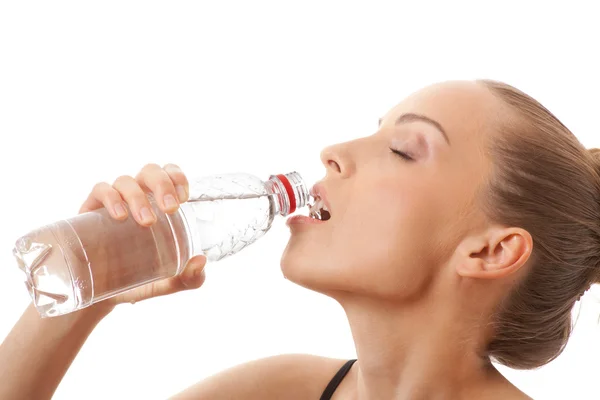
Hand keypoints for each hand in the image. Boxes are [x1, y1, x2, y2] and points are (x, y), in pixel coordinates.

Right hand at [79, 163, 206, 307]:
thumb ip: (189, 278)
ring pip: (126, 180)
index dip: (177, 177)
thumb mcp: (167, 282)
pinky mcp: (90, 211)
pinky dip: (111, 197)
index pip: (169, 174)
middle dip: (162, 184)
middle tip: (170, 209)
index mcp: (158, 205)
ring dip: (139, 197)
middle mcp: (137, 198)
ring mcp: (113, 202)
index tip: (184, 198)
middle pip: (150, 171)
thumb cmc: (138, 280)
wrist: (101, 298)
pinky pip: (100, 190)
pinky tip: (119, 216)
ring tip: (147, 222)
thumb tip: (201, 261)